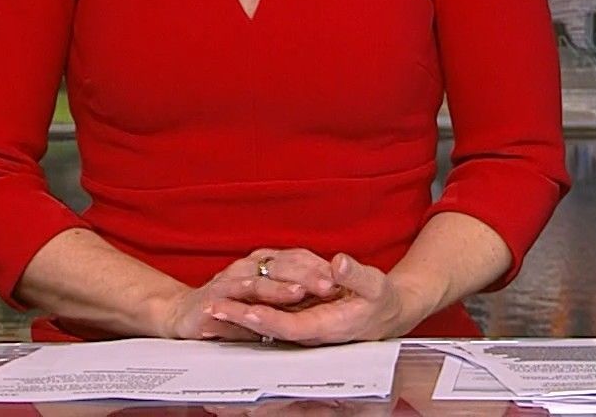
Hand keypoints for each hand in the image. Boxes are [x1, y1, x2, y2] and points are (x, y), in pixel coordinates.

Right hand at [154, 248, 342, 340]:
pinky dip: (244, 302)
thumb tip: (329, 285)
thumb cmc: (231, 305)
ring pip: (259, 281)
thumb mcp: (270, 298)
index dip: (318, 267)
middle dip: (306, 275)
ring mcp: (231, 281)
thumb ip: (294, 290)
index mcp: (266, 263)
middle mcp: (249, 267)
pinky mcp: (213, 299)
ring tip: (299, 292)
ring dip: (279, 288)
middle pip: (282, 266)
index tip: (342, 276)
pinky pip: (231, 300)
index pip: (297, 259)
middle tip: (330, 284)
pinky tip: (256, 307)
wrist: (184, 314)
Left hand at [210, 254, 428, 345]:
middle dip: (240, 319)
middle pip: (269, 327)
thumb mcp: (376, 285)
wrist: (386, 313)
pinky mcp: (299, 317)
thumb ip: (356, 275)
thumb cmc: (382, 300)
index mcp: (328, 326)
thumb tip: (338, 263)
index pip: (291, 325)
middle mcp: (311, 331)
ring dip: (238, 317)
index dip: (268, 319)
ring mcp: (303, 325)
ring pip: (265, 323)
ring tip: (209, 308)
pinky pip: (270, 315)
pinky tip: (229, 305)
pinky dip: (248, 311)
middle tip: (211, 310)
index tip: (246, 311)